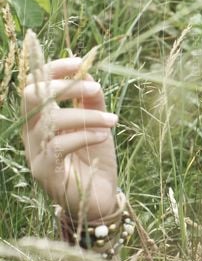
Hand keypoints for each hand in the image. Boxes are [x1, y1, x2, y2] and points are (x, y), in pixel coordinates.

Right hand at [21, 56, 119, 220]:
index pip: (34, 84)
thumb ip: (91, 100)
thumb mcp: (97, 123)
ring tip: (112, 120)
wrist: (100, 197)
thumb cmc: (95, 158)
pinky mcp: (44, 172)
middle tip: (96, 90)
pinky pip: (57, 146)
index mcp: (40, 118)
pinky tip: (103, 136)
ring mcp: (34, 153)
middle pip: (32, 97)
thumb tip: (89, 75)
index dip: (54, 69)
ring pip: (49, 121)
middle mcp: (31, 133)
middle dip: (65, 87)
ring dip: (85, 115)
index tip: (80, 63)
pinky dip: (83, 136)